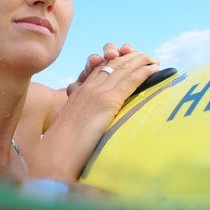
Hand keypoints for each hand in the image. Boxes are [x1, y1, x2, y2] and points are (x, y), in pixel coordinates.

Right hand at [36, 45, 159, 179]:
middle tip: (145, 55)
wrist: (55, 154)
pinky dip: (144, 72)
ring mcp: (97, 93)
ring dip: (141, 61)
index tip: (128, 59)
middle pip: (112, 64)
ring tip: (154, 59)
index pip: (99, 70)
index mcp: (78, 94)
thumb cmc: (60, 150)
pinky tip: (155, 69)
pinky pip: (130, 80)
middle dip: (130, 57)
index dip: (115, 62)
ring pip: (122, 68)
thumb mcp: (70, 129)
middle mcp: (87, 88)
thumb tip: (89, 129)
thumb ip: (80, 122)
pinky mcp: (107, 101)